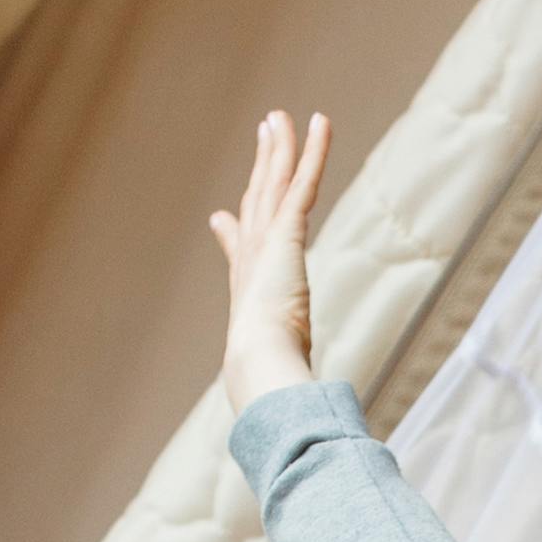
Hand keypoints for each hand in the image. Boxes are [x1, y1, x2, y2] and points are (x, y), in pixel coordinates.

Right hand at [214, 104, 330, 419]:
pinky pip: (302, 181)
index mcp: (248, 293)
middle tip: (262, 136)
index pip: (240, 253)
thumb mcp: (272, 382)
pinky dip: (311, 150)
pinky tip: (318, 121)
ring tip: (279, 117)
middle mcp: (252, 261)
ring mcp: (266, 243)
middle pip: (255, 202)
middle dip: (259, 169)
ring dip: (279, 147)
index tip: (223, 218)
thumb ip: (282, 392)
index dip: (233, 231)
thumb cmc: (265, 385)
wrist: (258, 370)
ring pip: (274, 182)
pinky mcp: (286, 232)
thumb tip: (288, 424)